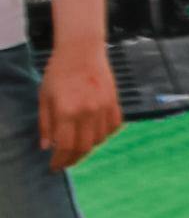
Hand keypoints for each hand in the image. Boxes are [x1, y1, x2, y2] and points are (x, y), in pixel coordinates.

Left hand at [39, 34, 116, 171]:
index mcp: (67, 111)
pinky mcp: (115, 103)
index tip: (55, 167)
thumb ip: (45, 124)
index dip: (60, 160)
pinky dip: (104, 135)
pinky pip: (113, 127)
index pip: (65, 146)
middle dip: (73, 159)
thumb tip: (47, 147)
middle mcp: (88, 112)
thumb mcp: (44, 97)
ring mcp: (104, 108)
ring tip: (77, 146)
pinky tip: (94, 134)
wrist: (82, 50)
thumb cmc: (58, 72)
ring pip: (99, 139)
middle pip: (84, 147)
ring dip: (88, 147)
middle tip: (65, 162)